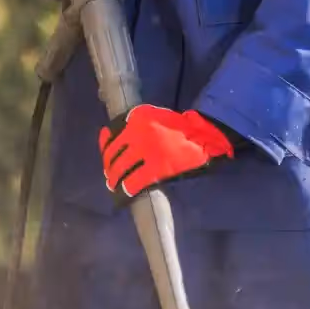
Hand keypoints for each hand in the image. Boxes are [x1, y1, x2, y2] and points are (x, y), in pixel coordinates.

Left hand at [99, 106, 234, 196]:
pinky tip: (127, 192)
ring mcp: (146, 152)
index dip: (105, 149)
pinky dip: (128, 188)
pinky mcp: (156, 168)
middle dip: (110, 168)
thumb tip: (111, 136)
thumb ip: (134, 123)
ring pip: (121, 170)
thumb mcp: (154, 116)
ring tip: (115, 186)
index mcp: (136, 118)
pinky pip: (134, 181)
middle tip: (111, 176)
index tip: (106, 156)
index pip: (112, 137)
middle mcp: (137, 133)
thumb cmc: (180, 127)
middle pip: (114, 156)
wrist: (205, 136)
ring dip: (116, 180)